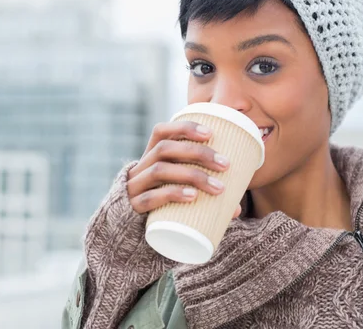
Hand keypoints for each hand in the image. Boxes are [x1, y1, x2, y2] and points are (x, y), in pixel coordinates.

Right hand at [127, 121, 241, 217]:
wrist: (126, 235)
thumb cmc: (160, 209)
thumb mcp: (176, 193)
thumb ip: (203, 196)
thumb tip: (236, 209)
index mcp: (150, 158)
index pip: (161, 132)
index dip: (184, 128)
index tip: (211, 133)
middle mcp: (140, 168)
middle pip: (165, 149)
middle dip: (198, 153)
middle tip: (225, 165)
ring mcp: (134, 187)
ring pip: (159, 171)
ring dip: (192, 175)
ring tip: (218, 188)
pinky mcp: (133, 208)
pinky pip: (150, 198)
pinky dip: (173, 194)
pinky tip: (192, 197)